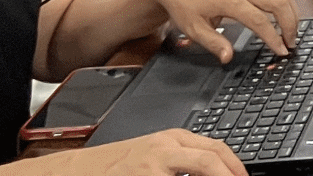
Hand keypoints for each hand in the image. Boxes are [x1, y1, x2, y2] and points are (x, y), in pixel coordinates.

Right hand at [45, 129, 247, 175]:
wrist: (77, 171)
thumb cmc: (117, 166)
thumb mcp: (154, 156)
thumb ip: (182, 160)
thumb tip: (215, 170)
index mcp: (172, 139)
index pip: (215, 147)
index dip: (235, 165)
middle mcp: (164, 147)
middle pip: (211, 158)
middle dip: (230, 174)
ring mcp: (152, 164)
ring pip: (198, 167)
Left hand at [143, 0, 297, 61]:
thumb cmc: (182, 4)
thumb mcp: (192, 28)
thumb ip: (213, 43)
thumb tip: (229, 57)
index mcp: (229, 0)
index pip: (260, 20)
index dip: (273, 37)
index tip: (281, 51)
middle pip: (279, 2)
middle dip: (291, 23)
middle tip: (290, 43)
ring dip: (291, 13)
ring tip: (290, 32)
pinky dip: (284, 4)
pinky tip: (282, 18)